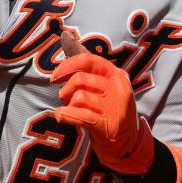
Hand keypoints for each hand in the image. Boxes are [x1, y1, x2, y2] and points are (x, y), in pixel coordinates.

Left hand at [50, 31, 154, 173]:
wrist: (126, 145)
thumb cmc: (108, 110)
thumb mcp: (104, 85)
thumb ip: (86, 65)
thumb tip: (66, 37)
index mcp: (117, 75)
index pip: (89, 60)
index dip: (68, 66)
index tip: (55, 76)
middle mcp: (118, 88)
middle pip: (81, 79)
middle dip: (66, 88)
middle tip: (65, 97)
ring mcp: (114, 107)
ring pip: (78, 97)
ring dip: (68, 104)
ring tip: (72, 110)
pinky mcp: (107, 126)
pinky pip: (78, 115)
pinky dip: (65, 116)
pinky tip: (63, 117)